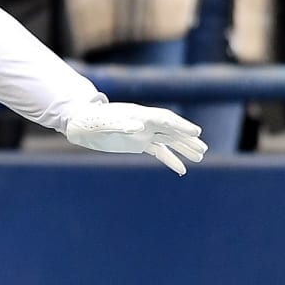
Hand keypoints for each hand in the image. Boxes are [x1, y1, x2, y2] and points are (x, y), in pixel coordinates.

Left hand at [63, 100, 207, 174]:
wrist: (81, 123)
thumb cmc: (91, 120)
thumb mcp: (104, 123)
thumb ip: (120, 124)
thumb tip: (138, 127)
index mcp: (139, 115)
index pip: (165, 120)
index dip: (181, 125)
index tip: (196, 132)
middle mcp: (145, 123)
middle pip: (171, 130)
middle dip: (187, 139)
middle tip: (203, 149)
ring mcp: (143, 133)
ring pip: (169, 140)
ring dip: (184, 148)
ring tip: (200, 157)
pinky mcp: (138, 143)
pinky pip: (159, 151)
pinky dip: (170, 159)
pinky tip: (181, 169)